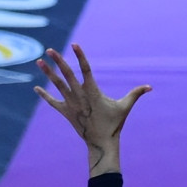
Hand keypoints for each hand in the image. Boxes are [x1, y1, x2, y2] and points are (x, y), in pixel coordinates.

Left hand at [34, 44, 150, 175]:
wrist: (101, 142)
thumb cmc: (114, 124)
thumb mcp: (125, 107)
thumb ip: (136, 94)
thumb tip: (150, 87)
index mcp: (93, 92)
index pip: (86, 69)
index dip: (80, 56)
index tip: (75, 45)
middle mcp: (80, 96)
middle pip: (67, 75)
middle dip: (59, 61)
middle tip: (50, 50)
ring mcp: (71, 104)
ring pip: (57, 85)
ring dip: (48, 73)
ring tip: (39, 61)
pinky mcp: (66, 112)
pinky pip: (52, 102)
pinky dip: (44, 95)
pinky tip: (35, 88)